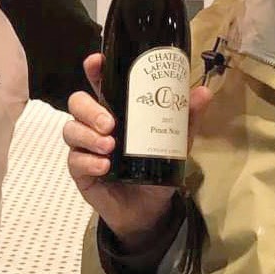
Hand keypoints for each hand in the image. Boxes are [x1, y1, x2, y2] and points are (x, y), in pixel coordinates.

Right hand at [63, 53, 211, 249]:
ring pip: (71, 130)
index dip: (95, 70)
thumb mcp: (176, 142)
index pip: (100, 83)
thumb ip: (186, 118)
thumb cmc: (158, 169)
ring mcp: (85, 147)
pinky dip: (88, 161)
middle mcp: (96, 124)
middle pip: (77, 103)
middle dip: (89, 109)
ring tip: (110, 146)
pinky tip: (104, 166)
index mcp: (117, 110)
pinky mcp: (80, 171)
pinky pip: (75, 161)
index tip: (96, 63)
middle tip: (110, 123)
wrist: (150, 210)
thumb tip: (203, 92)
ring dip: (88, 135)